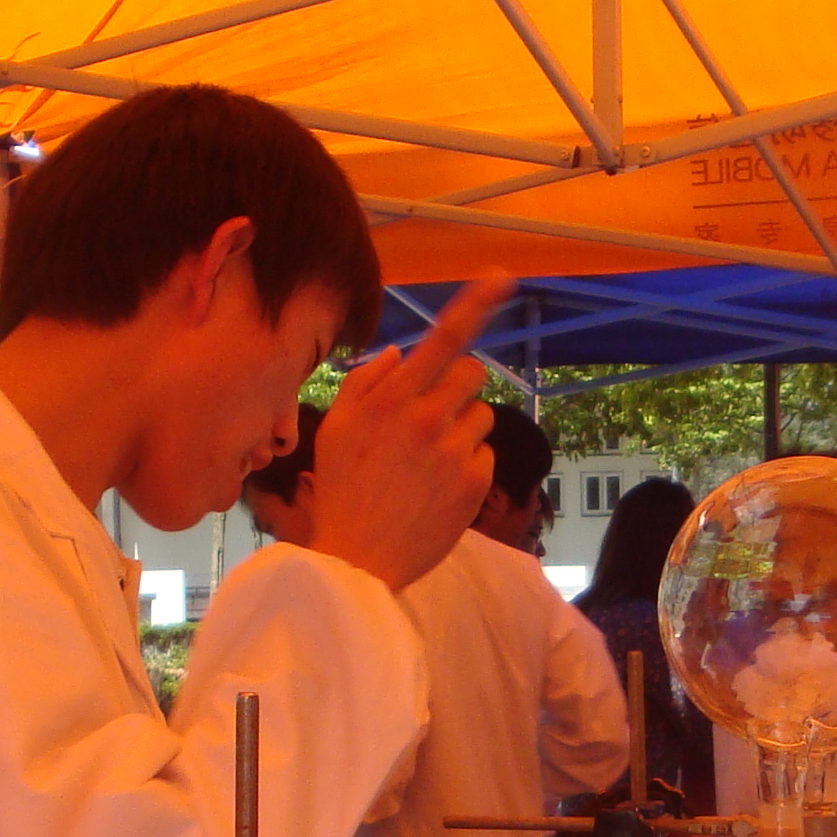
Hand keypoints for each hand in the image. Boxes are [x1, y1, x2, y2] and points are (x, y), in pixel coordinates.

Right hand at [305, 278, 513, 594]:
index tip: (502, 277)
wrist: (358, 559)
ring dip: (461, 429)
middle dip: (458, 386)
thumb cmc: (342, 490)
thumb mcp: (334, 429)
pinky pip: (484, 454)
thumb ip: (365, 384)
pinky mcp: (475, 483)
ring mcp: (455, 452)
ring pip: (480, 416)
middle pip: (473, 373)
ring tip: (427, 462)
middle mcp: (428, 418)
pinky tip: (437, 487)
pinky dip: (467, 465)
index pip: (443, 339)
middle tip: (433, 415)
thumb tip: (399, 356)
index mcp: (392, 399)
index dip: (475, 304)